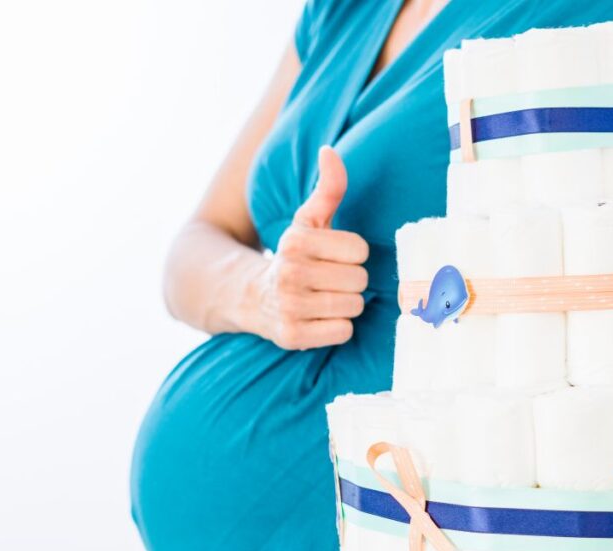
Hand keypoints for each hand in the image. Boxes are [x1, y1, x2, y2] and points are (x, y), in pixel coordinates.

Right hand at [233, 146, 368, 349]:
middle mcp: (288, 273)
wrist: (251, 296)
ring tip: (324, 298)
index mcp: (295, 240)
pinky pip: (343, 332)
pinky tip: (318, 319)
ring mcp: (288, 307)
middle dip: (350, 280)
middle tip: (328, 280)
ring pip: (353, 306)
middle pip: (359, 280)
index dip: (353, 254)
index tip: (333, 257)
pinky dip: (337, 328)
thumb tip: (330, 151)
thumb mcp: (309, 221)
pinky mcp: (292, 337)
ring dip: (345, 304)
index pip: (360, 250)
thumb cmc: (295, 255)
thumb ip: (328, 188)